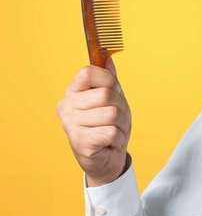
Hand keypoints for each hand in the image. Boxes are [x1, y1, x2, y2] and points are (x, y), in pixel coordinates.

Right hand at [56, 56, 130, 186]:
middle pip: (106, 94)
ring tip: (112, 131)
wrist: (107, 157)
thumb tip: (108, 58)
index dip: (108, 81)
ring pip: (112, 113)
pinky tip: (109, 142)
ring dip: (120, 125)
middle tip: (115, 119)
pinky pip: (111, 131)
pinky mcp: (79, 142)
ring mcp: (70, 124)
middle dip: (120, 107)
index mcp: (73, 92)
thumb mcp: (113, 98)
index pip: (89, 72)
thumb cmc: (109, 125)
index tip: (111, 92)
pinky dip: (118, 138)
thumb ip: (109, 79)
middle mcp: (67, 106)